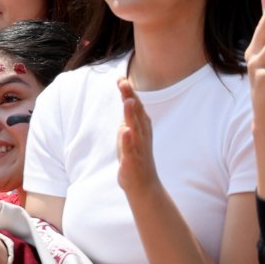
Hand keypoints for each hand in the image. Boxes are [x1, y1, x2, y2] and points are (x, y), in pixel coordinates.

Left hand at [116, 78, 158, 196]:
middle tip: (124, 81)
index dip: (129, 92)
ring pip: (135, 128)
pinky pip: (130, 149)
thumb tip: (127, 103)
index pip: (135, 106)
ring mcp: (139, 147)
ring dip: (131, 115)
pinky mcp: (133, 160)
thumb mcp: (129, 135)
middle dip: (130, 97)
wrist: (143, 185)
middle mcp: (142, 135)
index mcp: (141, 127)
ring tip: (127, 101)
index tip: (121, 78)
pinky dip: (128, 140)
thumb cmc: (135, 157)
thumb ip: (128, 118)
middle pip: (136, 113)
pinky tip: (125, 131)